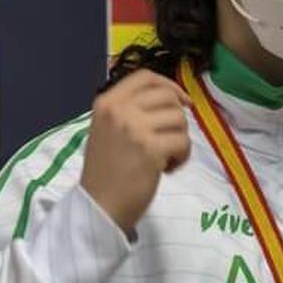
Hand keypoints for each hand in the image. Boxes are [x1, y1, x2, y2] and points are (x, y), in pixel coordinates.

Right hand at [81, 69, 191, 234]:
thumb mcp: (108, 129)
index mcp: (107, 102)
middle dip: (177, 118)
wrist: (99, 205)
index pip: (145, 77)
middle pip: (167, 97)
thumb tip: (171, 100)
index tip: (181, 101)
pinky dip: (182, 157)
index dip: (168, 85)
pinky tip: (167, 169)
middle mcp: (119, 109)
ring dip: (180, 139)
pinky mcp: (151, 148)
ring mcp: (135, 127)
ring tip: (165, 158)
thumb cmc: (106, 172)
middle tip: (169, 140)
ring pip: (179, 119)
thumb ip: (130, 111)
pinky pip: (183, 142)